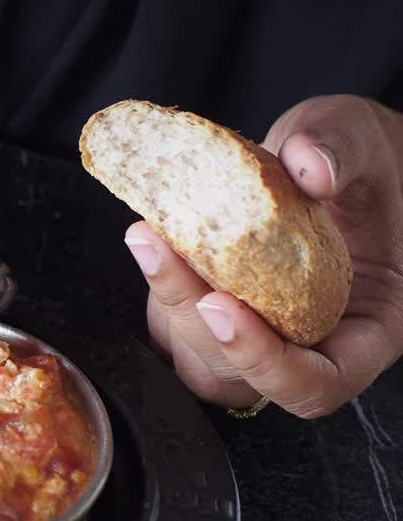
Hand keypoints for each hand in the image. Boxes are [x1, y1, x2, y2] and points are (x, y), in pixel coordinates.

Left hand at [126, 95, 402, 417]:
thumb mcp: (361, 136)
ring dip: (167, 305)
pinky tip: (153, 236)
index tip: (222, 305)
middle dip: (193, 319)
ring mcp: (263, 335)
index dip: (265, 364)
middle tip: (162, 249)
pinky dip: (160, 289)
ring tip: (150, 235)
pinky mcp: (220, 317)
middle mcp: (314, 344)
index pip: (318, 384)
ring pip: (200, 360)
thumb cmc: (362, 160)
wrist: (329, 156)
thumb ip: (342, 148)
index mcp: (370, 326)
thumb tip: (309, 166)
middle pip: (242, 376)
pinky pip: (177, 330)